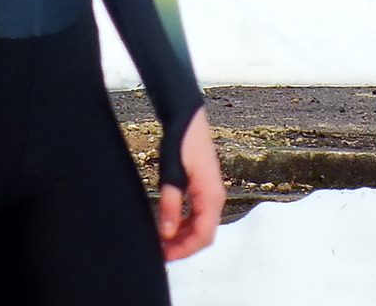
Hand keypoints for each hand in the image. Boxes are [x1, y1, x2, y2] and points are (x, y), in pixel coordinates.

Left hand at [158, 108, 224, 261]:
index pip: (203, 236)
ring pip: (200, 226)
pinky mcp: (204, 189)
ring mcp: (211, 194)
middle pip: (204, 235)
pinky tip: (167, 225)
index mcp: (212, 197)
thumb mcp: (172, 174)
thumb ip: (171, 205)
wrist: (187, 118)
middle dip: (183, 247)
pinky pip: (197, 215)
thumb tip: (167, 233)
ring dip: (183, 237)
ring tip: (160, 241)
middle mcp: (216, 198)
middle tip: (160, 252)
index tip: (165, 256)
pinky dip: (184, 225)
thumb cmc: (181, 142)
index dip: (185, 250)